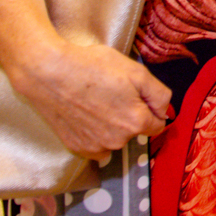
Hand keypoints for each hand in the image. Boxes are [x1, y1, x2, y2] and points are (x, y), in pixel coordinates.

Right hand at [10, 40, 173, 161]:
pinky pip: (96, 145)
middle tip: (113, 92)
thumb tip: (166, 112)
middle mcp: (117, 141)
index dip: (151, 108)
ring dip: (112, 124)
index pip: (158, 124)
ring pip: (115, 138)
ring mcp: (95, 147)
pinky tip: (86, 114)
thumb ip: (159, 95)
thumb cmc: (93, 68)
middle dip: (130, 114)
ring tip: (96, 101)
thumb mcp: (137, 72)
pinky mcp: (76, 147)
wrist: (49, 74)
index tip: (138, 95)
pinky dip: (95, 133)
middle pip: (135, 130)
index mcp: (135, 122)